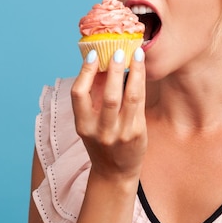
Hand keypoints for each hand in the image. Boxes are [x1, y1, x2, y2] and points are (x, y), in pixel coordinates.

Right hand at [70, 48, 146, 180]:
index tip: (93, 54)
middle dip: (114, 70)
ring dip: (134, 72)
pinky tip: (142, 68)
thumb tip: (100, 61)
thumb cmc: (100, 140)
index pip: (79, 94)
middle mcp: (100, 131)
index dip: (85, 72)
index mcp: (82, 125)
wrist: (114, 171)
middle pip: (109, 96)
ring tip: (136, 54)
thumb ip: (92, 97)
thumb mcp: (89, 122)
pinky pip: (140, 103)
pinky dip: (141, 82)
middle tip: (118, 51)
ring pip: (129, 98)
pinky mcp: (137, 133)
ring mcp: (121, 133)